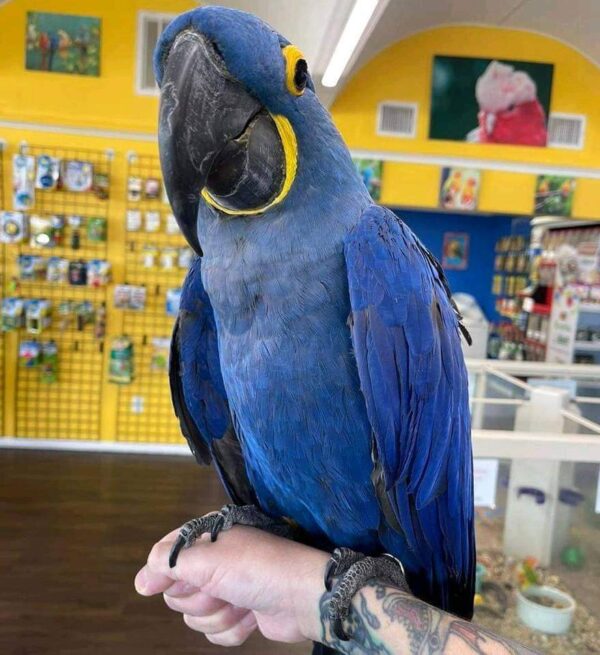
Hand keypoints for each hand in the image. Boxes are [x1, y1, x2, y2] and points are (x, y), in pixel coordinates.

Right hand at [135, 525, 328, 646]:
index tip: (155, 587)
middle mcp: (215, 561)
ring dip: (219, 614)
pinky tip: (250, 616)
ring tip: (241, 601)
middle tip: (220, 587)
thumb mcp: (208, 559)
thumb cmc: (255, 569)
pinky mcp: (239, 613)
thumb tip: (141, 580)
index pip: (168, 553)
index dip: (162, 572)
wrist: (300, 597)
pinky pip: (215, 632)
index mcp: (209, 537)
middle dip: (199, 597)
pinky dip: (232, 629)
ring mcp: (228, 588)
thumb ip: (170, 564)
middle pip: (178, 591)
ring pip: (196, 616)